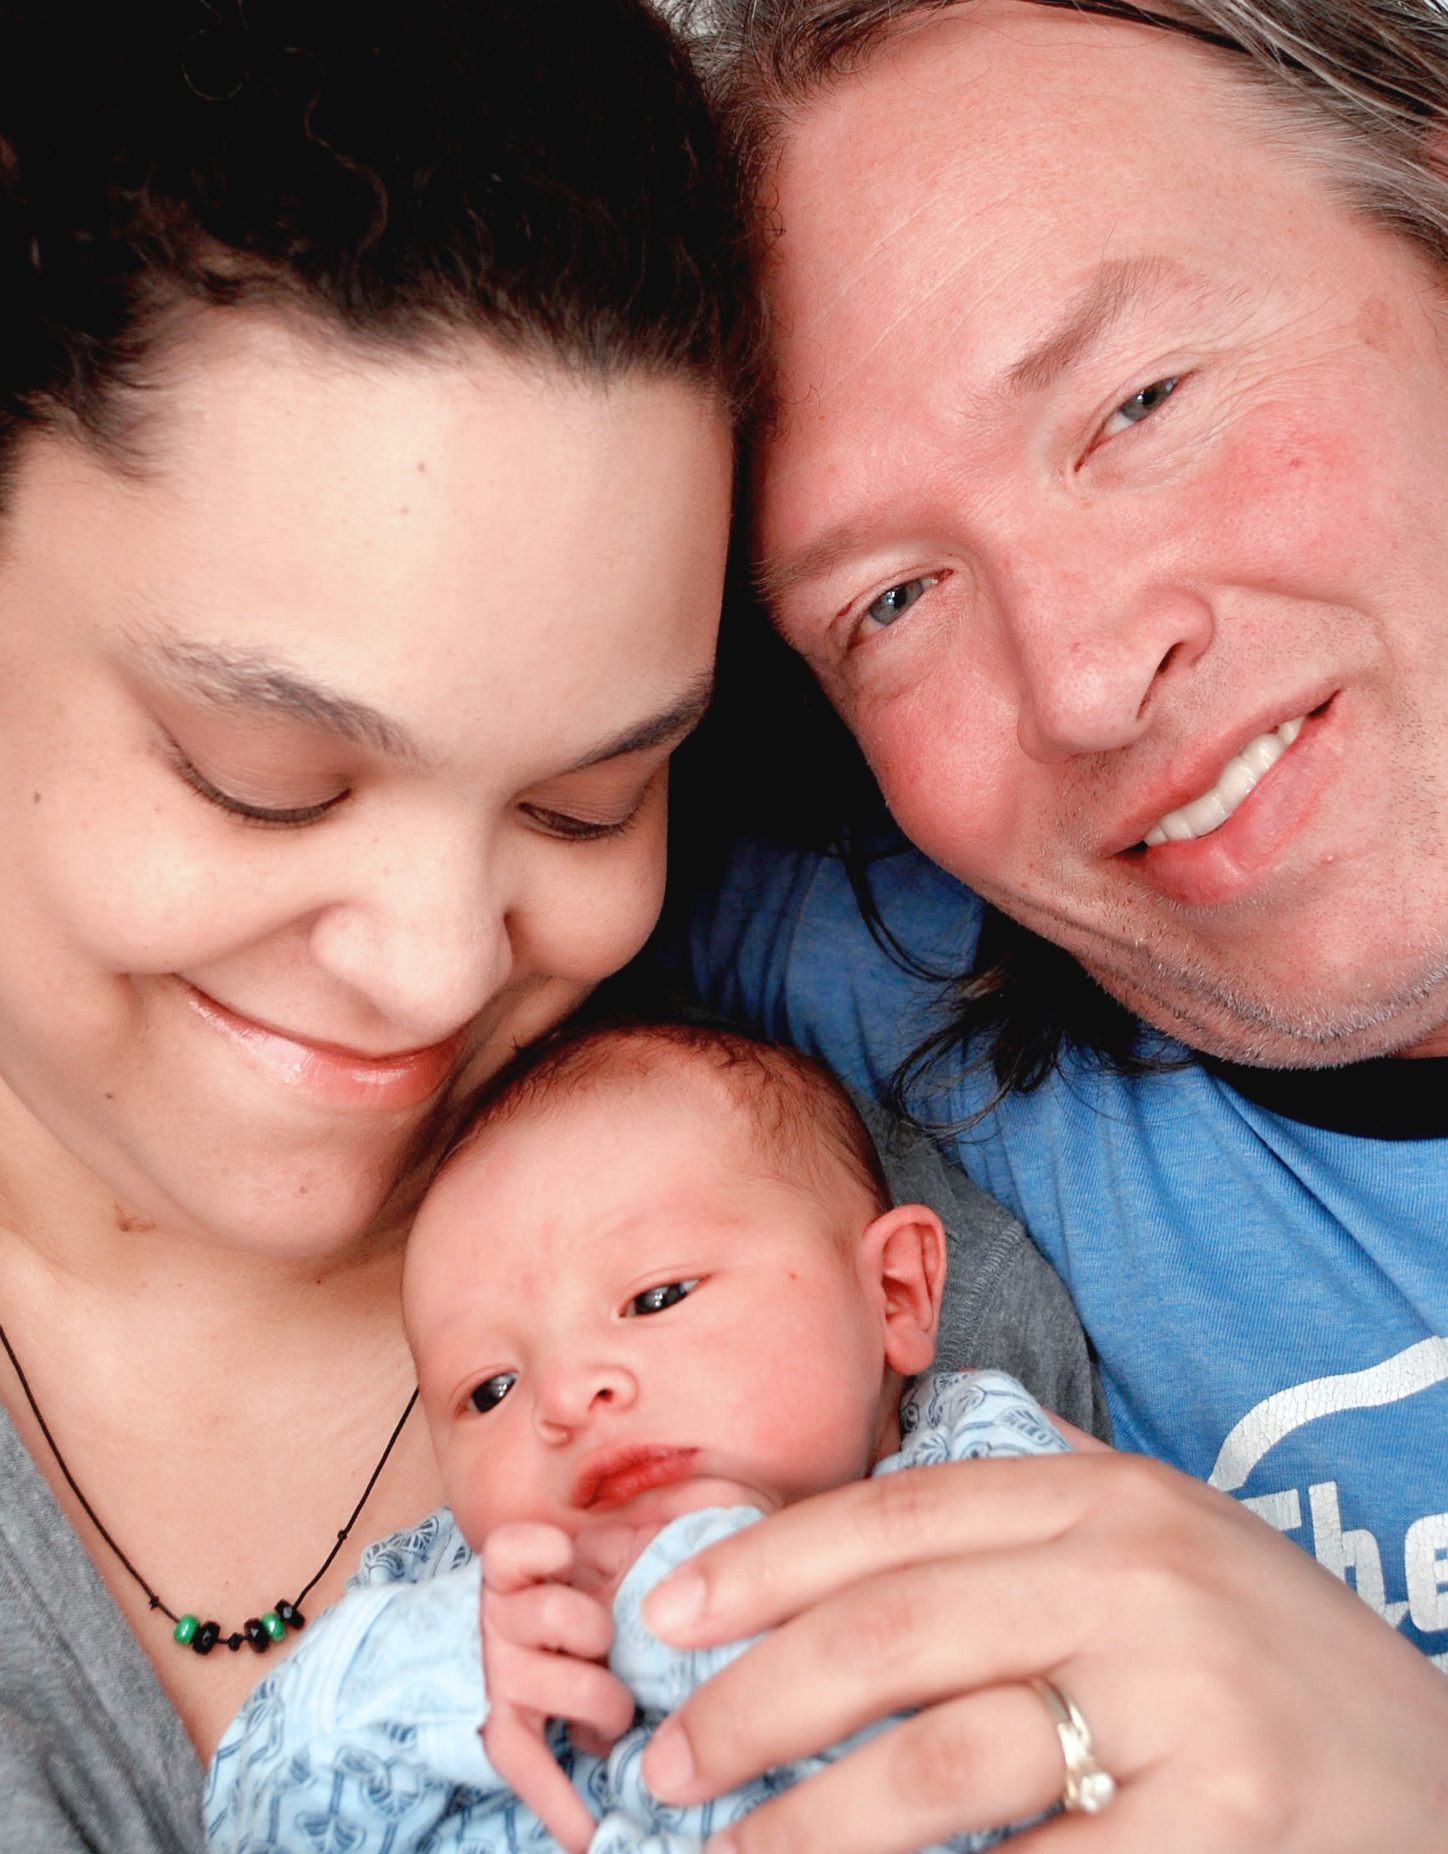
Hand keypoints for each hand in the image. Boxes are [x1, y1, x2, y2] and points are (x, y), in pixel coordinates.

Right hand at [481, 1521, 635, 1853]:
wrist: (477, 1649)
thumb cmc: (564, 1592)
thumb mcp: (591, 1553)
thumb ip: (636, 1534)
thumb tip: (721, 1512)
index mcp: (521, 1569)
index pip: (513, 1549)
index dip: (540, 1552)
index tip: (567, 1554)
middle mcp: (503, 1619)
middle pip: (559, 1619)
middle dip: (601, 1634)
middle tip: (615, 1642)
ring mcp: (502, 1676)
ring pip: (562, 1689)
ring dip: (605, 1704)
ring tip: (618, 1712)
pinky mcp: (501, 1728)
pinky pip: (526, 1767)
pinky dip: (560, 1803)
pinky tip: (588, 1834)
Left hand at [637, 1452, 1447, 1852]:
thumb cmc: (1278, 1665)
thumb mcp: (1176, 1542)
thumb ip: (1045, 1501)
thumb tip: (876, 1482)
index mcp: (1112, 1501)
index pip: (898, 1515)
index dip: (764, 1564)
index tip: (669, 1615)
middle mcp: (1142, 1580)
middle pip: (890, 1635)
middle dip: (750, 1703)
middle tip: (669, 1761)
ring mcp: (1188, 1707)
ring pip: (939, 1764)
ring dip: (809, 1826)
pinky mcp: (1221, 1828)